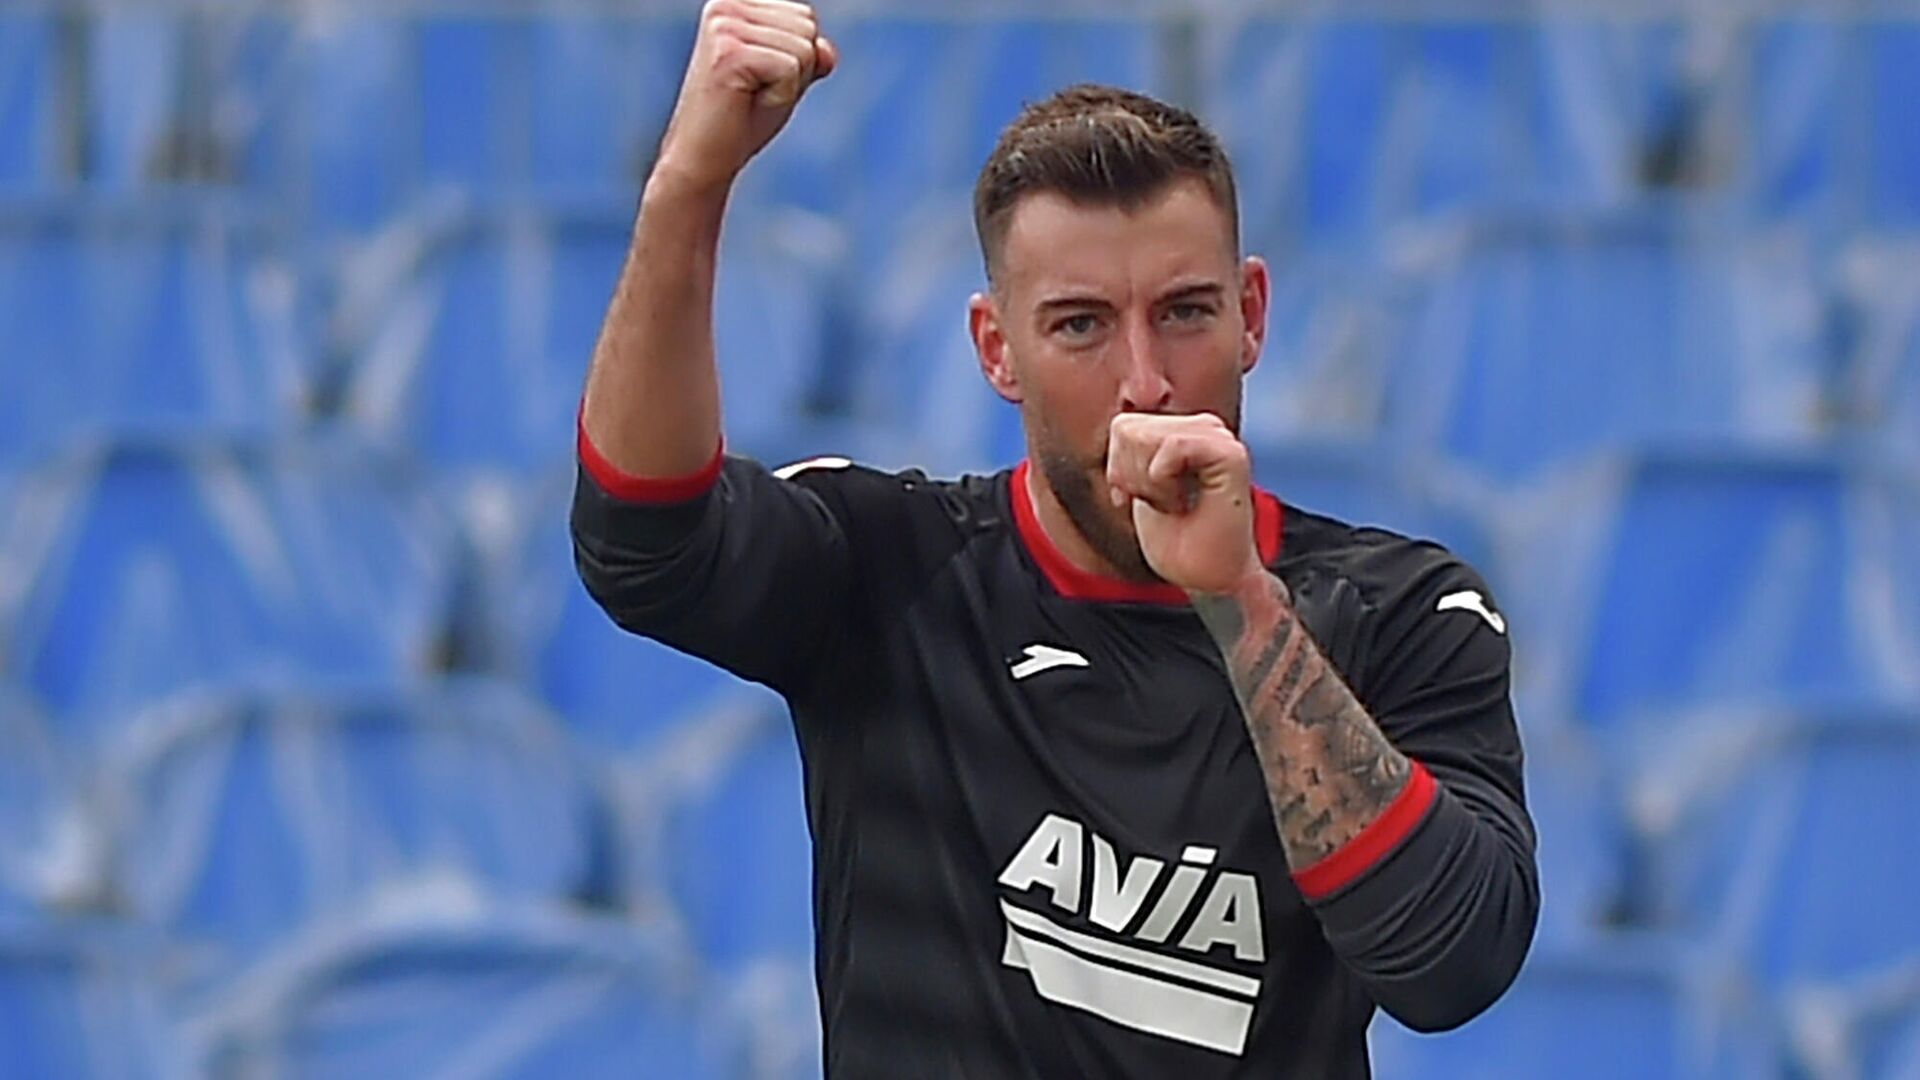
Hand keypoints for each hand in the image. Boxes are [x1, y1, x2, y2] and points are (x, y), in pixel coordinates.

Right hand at [652, 0, 837, 193]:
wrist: (703, 158)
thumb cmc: (741, 119)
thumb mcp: (784, 79)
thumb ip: (808, 56)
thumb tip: (826, 51)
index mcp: (735, 3)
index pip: (805, 17)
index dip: (796, 59)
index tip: (758, 78)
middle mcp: (726, 6)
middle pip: (807, 27)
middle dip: (795, 70)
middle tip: (754, 91)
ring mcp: (724, 27)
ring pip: (804, 49)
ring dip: (787, 85)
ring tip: (749, 96)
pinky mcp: (729, 53)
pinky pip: (791, 69)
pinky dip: (781, 97)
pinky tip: (746, 103)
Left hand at [1105, 413, 1264, 595]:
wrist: (1211, 580)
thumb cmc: (1178, 541)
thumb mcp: (1138, 486)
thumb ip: (1131, 450)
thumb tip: (1119, 424)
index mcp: (1184, 431)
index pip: (1123, 426)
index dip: (1119, 470)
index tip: (1138, 501)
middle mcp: (1204, 428)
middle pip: (1127, 431)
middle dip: (1131, 479)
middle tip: (1166, 507)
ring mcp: (1220, 438)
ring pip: (1145, 438)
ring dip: (1149, 486)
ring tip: (1178, 506)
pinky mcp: (1231, 454)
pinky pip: (1173, 446)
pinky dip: (1165, 484)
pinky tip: (1184, 505)